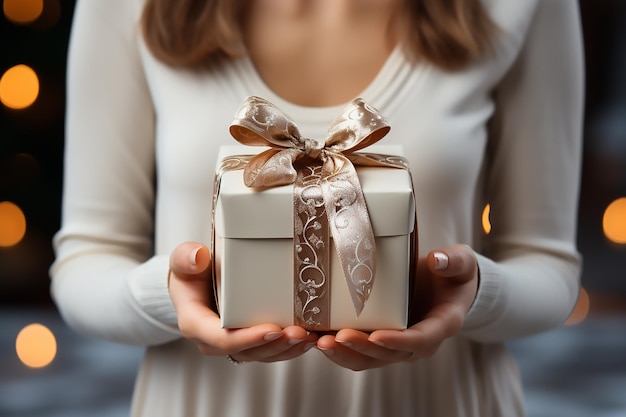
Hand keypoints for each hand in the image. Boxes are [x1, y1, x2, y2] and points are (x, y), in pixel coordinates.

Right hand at [168, 242, 316, 361]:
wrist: (193, 283)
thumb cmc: (189, 272)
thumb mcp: (183, 261)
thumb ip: (186, 257)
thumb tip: (197, 256)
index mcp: (196, 324)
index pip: (223, 338)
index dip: (249, 338)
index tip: (273, 328)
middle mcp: (214, 341)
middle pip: (248, 351)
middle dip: (276, 344)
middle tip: (300, 332)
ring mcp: (233, 344)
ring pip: (263, 354)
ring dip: (288, 348)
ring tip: (310, 336)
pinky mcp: (249, 343)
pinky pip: (270, 351)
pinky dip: (291, 347)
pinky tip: (310, 338)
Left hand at [316, 244, 478, 370]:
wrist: (446, 287)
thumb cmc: (453, 274)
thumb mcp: (460, 264)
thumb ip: (453, 262)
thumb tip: (437, 260)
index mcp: (441, 325)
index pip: (420, 339)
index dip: (398, 341)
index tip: (377, 336)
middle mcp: (419, 342)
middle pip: (389, 355)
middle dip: (361, 348)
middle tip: (336, 337)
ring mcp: (398, 345)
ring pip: (370, 360)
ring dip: (345, 354)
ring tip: (321, 343)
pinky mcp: (381, 341)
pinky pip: (359, 353)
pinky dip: (340, 350)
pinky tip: (317, 340)